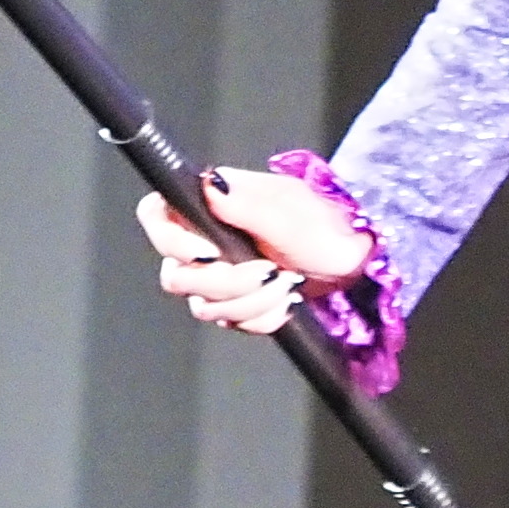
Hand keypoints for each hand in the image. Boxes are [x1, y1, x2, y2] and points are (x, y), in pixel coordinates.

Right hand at [138, 167, 370, 336]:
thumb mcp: (289, 212)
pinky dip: (261, 317)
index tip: (210, 253)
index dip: (171, 240)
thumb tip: (209, 184)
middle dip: (224, 283)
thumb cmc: (325, 223)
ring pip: (202, 306)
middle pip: (176, 274)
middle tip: (267, 271)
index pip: (156, 216)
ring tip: (284, 284)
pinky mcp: (235, 302)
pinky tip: (286, 303)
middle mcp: (206, 238)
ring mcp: (219, 274)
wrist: (352, 258)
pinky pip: (230, 323)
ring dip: (248, 303)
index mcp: (211, 205)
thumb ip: (246, 204)